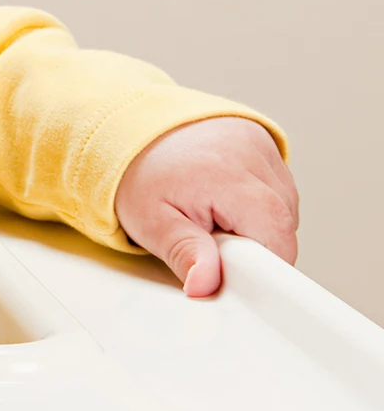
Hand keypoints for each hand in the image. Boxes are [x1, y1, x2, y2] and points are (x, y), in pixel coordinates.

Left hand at [114, 117, 297, 296]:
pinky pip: (278, 184)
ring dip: (256, 221)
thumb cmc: (136, 172)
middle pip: (282, 225)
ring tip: (212, 209)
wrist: (126, 126)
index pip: (278, 239)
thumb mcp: (150, 220)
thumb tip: (204, 284)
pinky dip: (257, 199)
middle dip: (252, 243)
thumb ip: (184, 253)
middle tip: (209, 232)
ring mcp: (258, 141)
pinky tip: (224, 193)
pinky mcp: (262, 136)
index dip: (260, 266)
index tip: (230, 267)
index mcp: (227, 174)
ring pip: (284, 206)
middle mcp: (249, 151)